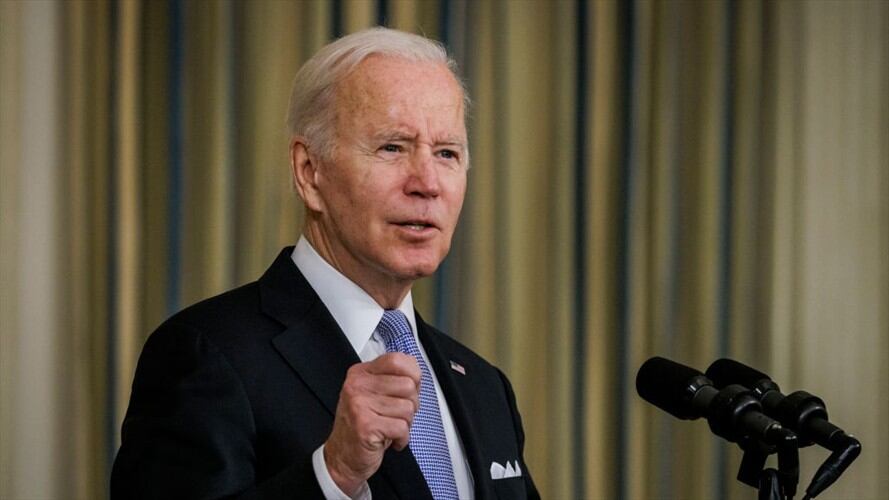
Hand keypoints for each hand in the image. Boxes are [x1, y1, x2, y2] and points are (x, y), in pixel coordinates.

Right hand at [324, 352, 420, 495]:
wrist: (342, 457)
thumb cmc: (362, 426)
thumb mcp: (373, 395)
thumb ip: (392, 380)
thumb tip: (416, 373)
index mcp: (361, 373)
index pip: (397, 360)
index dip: (413, 374)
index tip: (410, 387)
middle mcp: (357, 385)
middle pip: (408, 385)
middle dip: (411, 404)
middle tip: (396, 415)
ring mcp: (359, 404)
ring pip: (408, 408)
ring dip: (405, 423)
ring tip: (390, 427)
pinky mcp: (365, 425)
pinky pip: (402, 427)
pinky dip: (402, 438)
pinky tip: (391, 440)